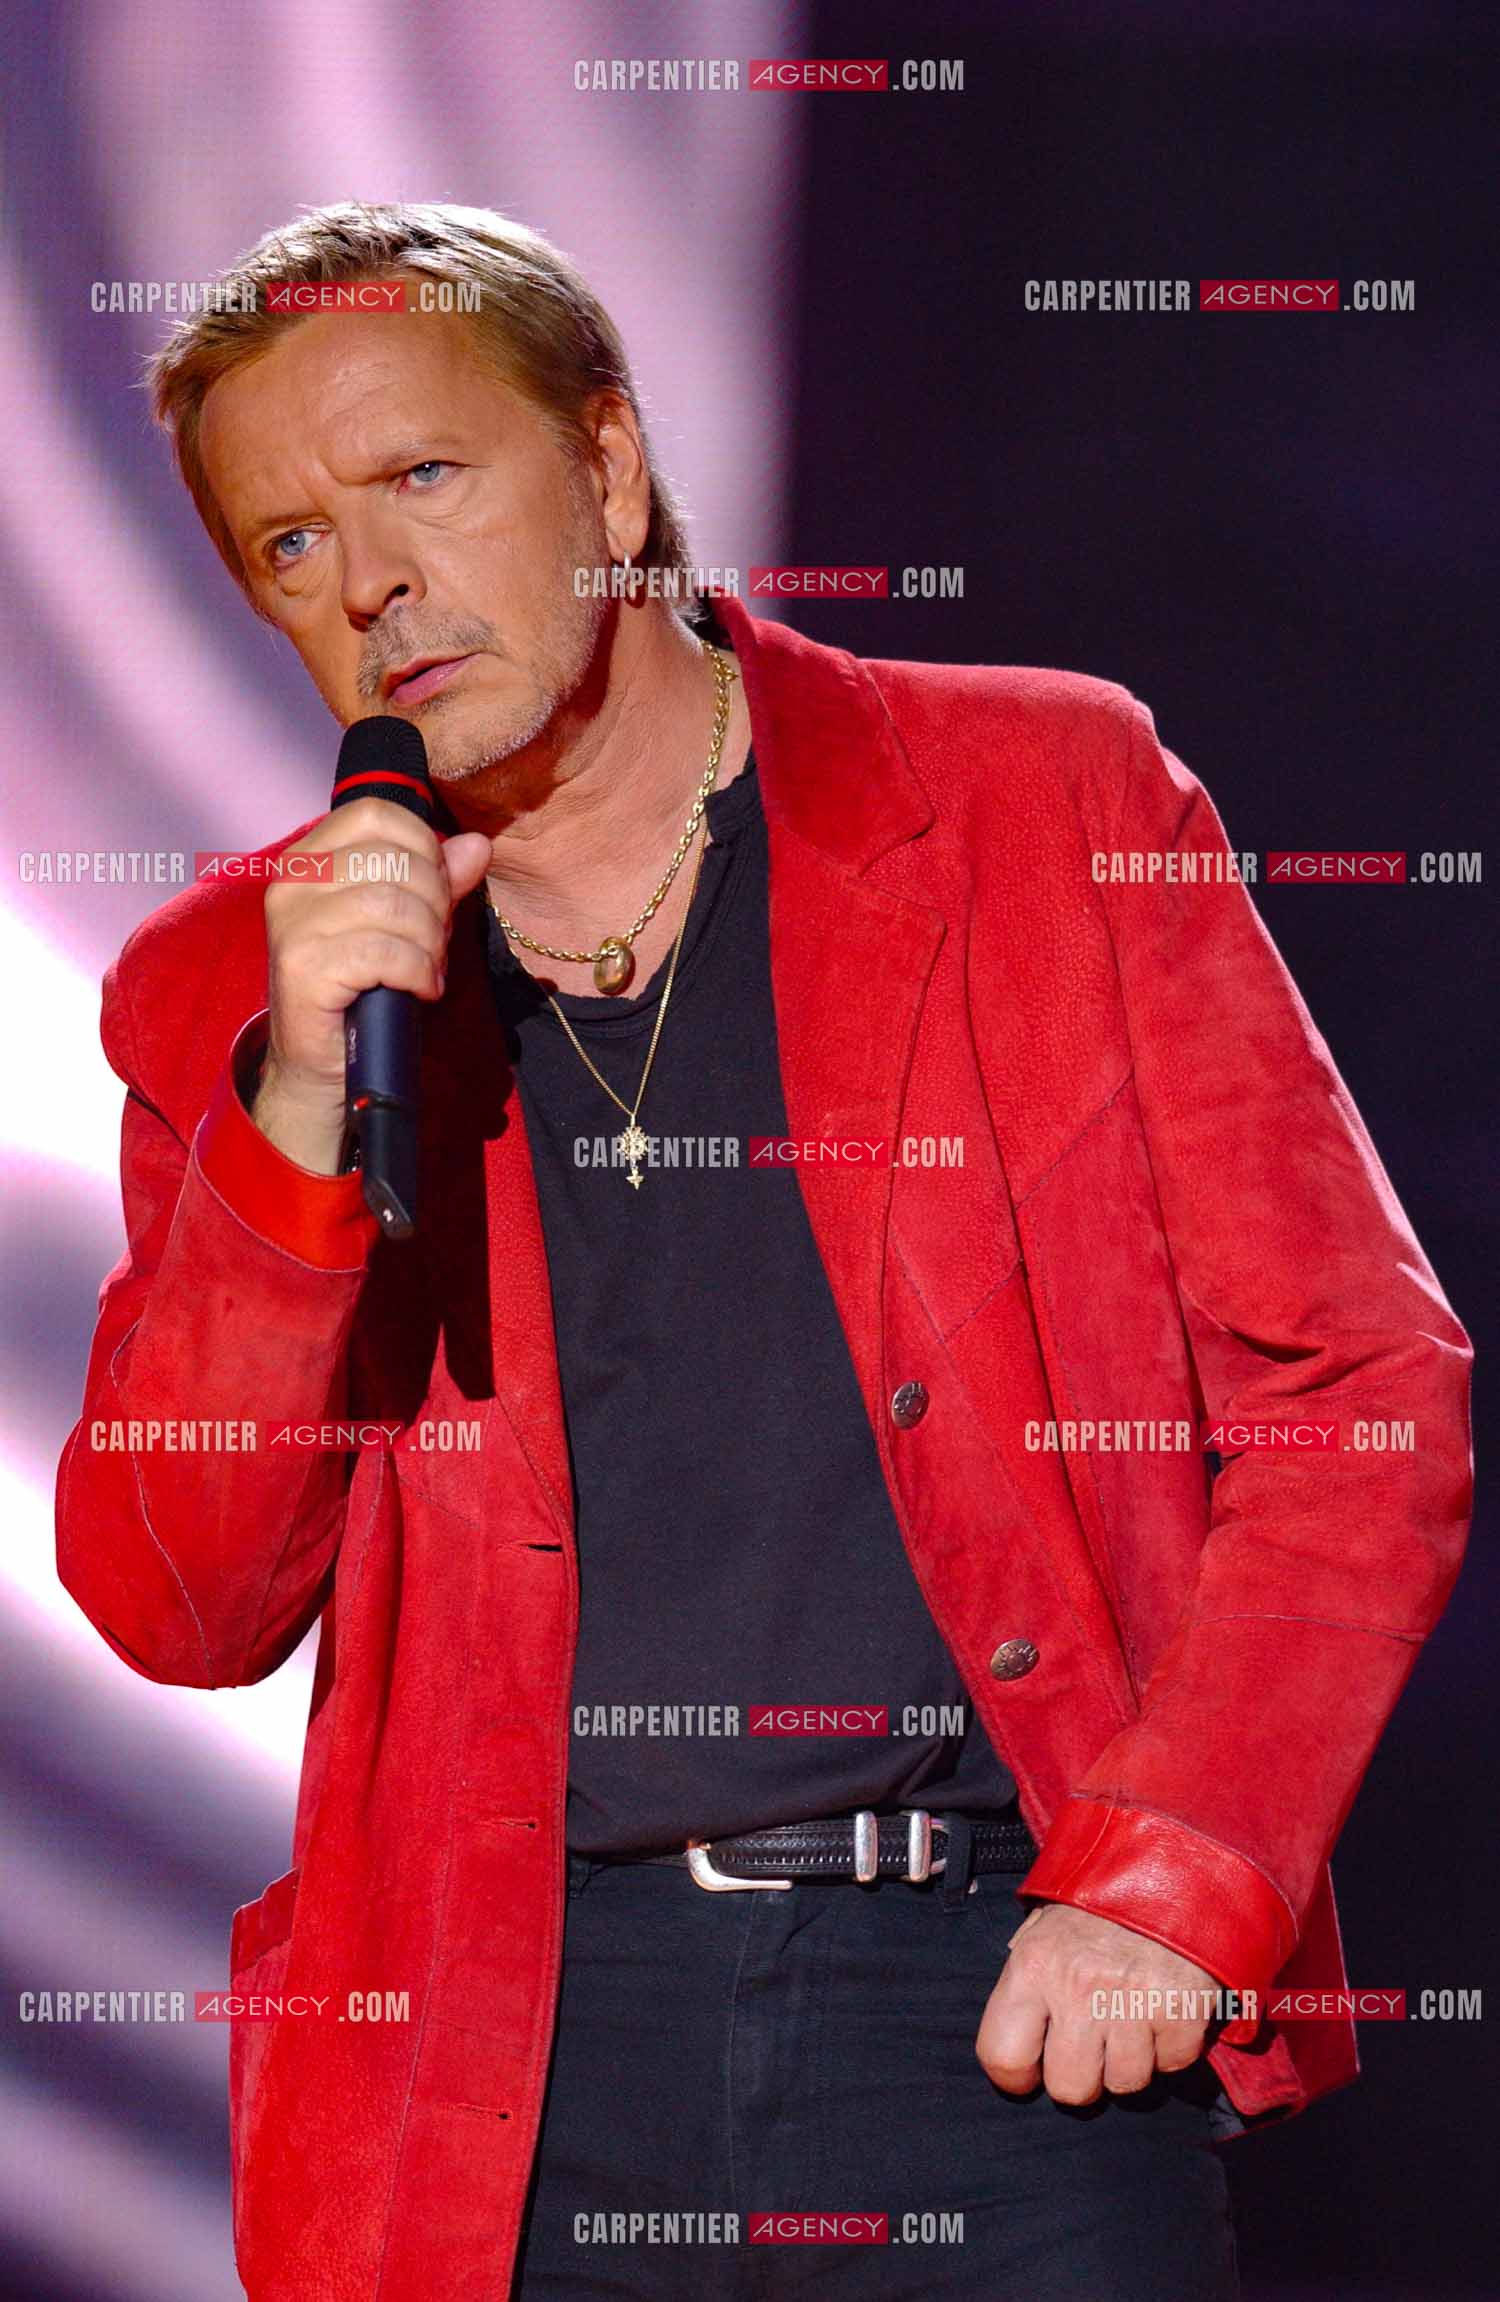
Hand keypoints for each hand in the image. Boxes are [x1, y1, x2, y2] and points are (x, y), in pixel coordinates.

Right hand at [253, 804, 491, 1172]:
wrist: (322, 1065)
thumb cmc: (364, 988)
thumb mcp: (406, 925)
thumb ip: (438, 881)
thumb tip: (476, 845)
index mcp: (311, 859)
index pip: (377, 814)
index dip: (423, 848)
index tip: (434, 895)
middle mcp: (293, 883)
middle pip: (393, 859)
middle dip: (434, 903)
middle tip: (433, 943)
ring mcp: (294, 925)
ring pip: (393, 905)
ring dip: (429, 943)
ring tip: (426, 970)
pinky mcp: (303, 968)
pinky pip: (385, 952)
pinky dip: (417, 972)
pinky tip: (419, 991)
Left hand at [975, 1902, 1218, 2103]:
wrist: (1170, 1862)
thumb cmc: (1100, 1900)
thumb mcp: (1046, 1926)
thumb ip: (1030, 1979)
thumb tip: (1015, 2037)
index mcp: (1034, 1965)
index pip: (1003, 2055)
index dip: (1016, 2076)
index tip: (1032, 2070)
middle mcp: (1078, 1987)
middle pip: (1071, 2089)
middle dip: (1084, 2075)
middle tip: (1094, 2042)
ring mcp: (1132, 2000)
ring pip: (1126, 2083)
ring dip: (1132, 2059)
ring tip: (1133, 2014)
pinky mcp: (1182, 2008)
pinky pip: (1172, 2064)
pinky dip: (1172, 2045)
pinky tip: (1165, 2008)